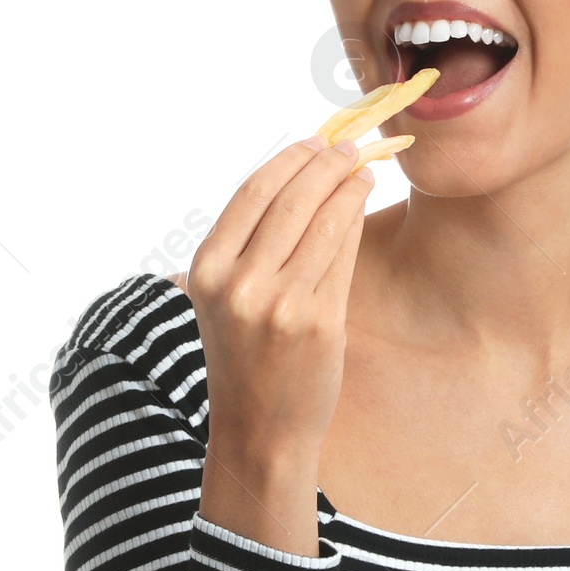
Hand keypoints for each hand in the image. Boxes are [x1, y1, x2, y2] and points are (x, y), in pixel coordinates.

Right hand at [186, 133, 378, 457]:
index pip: (252, 194)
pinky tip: (361, 204)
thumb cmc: (245, 359)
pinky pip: (343, 255)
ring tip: (363, 169)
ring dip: (347, 186)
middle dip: (325, 164)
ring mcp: (280, 303)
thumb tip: (296, 181)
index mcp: (206, 271)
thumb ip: (248, 247)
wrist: (260, 429)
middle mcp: (239, 284)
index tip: (313, 141)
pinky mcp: (319, 322)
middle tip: (348, 146)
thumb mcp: (225, 299)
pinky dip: (354, 221)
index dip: (288, 161)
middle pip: (291, 201)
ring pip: (323, 222)